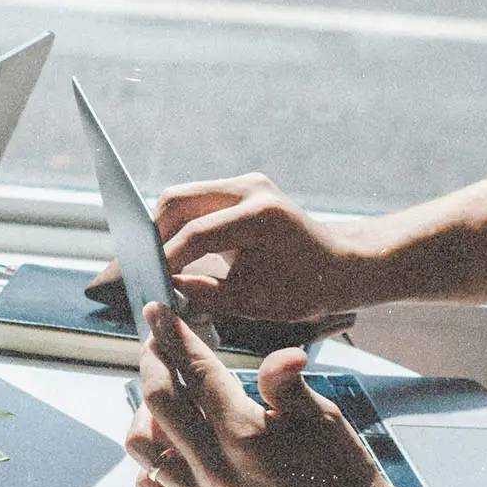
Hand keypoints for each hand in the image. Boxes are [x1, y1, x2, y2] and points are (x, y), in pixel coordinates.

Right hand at [87, 173, 354, 320]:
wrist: (342, 265)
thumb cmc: (306, 289)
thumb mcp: (255, 303)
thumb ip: (206, 294)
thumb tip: (166, 288)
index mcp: (259, 217)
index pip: (194, 234)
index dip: (165, 260)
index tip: (147, 282)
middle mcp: (251, 189)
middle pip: (178, 201)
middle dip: (155, 235)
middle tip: (145, 268)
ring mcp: (246, 183)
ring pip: (182, 197)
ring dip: (165, 227)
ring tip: (156, 262)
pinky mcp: (241, 188)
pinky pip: (196, 201)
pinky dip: (180, 224)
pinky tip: (175, 250)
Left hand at [125, 302, 397, 486]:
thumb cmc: (345, 477)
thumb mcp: (326, 421)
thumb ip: (289, 384)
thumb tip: (281, 353)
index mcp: (245, 434)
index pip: (194, 371)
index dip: (173, 336)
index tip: (158, 313)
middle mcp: (215, 469)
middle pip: (157, 401)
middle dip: (152, 362)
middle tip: (155, 346)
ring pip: (142, 446)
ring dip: (145, 414)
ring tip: (162, 400)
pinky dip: (151, 461)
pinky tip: (170, 447)